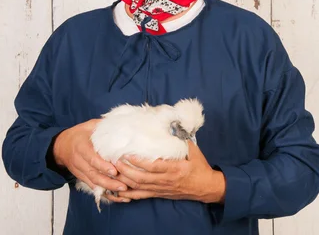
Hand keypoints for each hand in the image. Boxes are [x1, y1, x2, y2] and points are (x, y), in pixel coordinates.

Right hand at [53, 119, 128, 199]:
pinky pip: (91, 186)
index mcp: (81, 146)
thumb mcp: (89, 125)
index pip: (92, 158)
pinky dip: (102, 192)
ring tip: (122, 191)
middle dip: (109, 181)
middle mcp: (79, 160)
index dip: (102, 165)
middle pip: (93, 174)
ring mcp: (79, 170)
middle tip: (123, 186)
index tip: (114, 170)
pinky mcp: (81, 177)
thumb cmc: (79, 134)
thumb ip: (103, 125)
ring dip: (108, 188)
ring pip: (93, 182)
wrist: (61, 146)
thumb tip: (121, 121)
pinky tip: (114, 196)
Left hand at [111, 141, 225, 203]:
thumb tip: (172, 123)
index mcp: (174, 169)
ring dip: (124, 180)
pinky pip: (141, 196)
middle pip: (141, 178)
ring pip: (138, 187)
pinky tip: (118, 190)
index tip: (127, 153)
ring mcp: (161, 189)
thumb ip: (182, 137)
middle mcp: (165, 180)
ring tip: (113, 171)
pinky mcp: (158, 194)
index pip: (153, 166)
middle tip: (114, 160)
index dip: (138, 162)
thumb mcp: (194, 150)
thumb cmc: (199, 167)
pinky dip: (129, 194)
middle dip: (125, 170)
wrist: (205, 187)